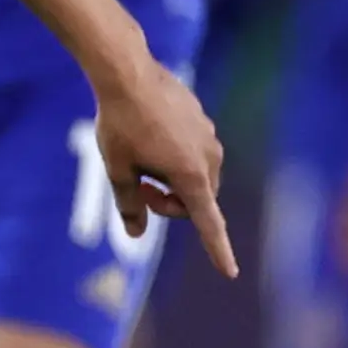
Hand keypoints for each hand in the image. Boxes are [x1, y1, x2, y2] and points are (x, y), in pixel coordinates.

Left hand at [91, 58, 232, 277]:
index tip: (229, 273)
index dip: (217, 250)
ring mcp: (210, 138)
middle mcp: (210, 159)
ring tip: (139, 155)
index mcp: (191, 176)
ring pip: (193, 177)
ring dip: (169, 179)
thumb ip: (128, 205)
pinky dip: (172, 156)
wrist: (129, 74)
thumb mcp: (117, 170)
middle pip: (194, 201)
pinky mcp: (204, 122)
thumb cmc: (119, 124)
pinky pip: (192, 152)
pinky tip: (148, 133)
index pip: (208, 223)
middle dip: (167, 203)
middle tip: (136, 187)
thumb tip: (136, 234)